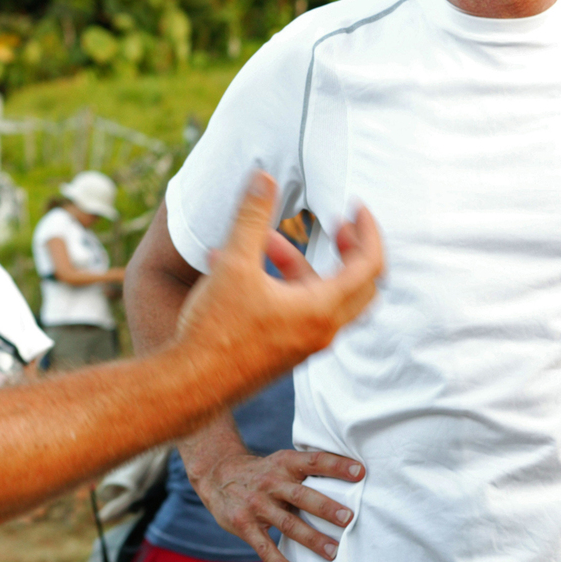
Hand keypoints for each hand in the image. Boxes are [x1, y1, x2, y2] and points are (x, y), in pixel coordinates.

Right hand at [173, 173, 383, 389]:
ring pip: (323, 296)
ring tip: (263, 240)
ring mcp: (304, 345)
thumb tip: (263, 175)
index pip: (370, 266)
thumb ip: (252, 216)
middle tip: (337, 225)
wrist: (189, 385)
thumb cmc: (214, 329)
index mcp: (321, 310)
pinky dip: (285, 285)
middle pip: (361, 286)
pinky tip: (240, 269)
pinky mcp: (285, 352)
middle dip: (351, 250)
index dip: (369, 231)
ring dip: (302, 264)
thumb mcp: (233, 263)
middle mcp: (321, 332)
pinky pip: (299, 311)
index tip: (356, 207)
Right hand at [195, 446, 364, 561]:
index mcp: (285, 463)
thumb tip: (352, 480)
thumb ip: (307, 471)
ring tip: (333, 551)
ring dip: (311, 539)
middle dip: (325, 507)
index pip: (314, 461)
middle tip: (348, 518)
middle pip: (301, 495)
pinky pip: (264, 548)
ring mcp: (256, 505)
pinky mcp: (244, 525)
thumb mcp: (282, 462)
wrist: (218, 475)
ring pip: (287, 524)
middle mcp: (271, 482)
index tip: (360, 473)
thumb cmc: (263, 472)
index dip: (336, 466)